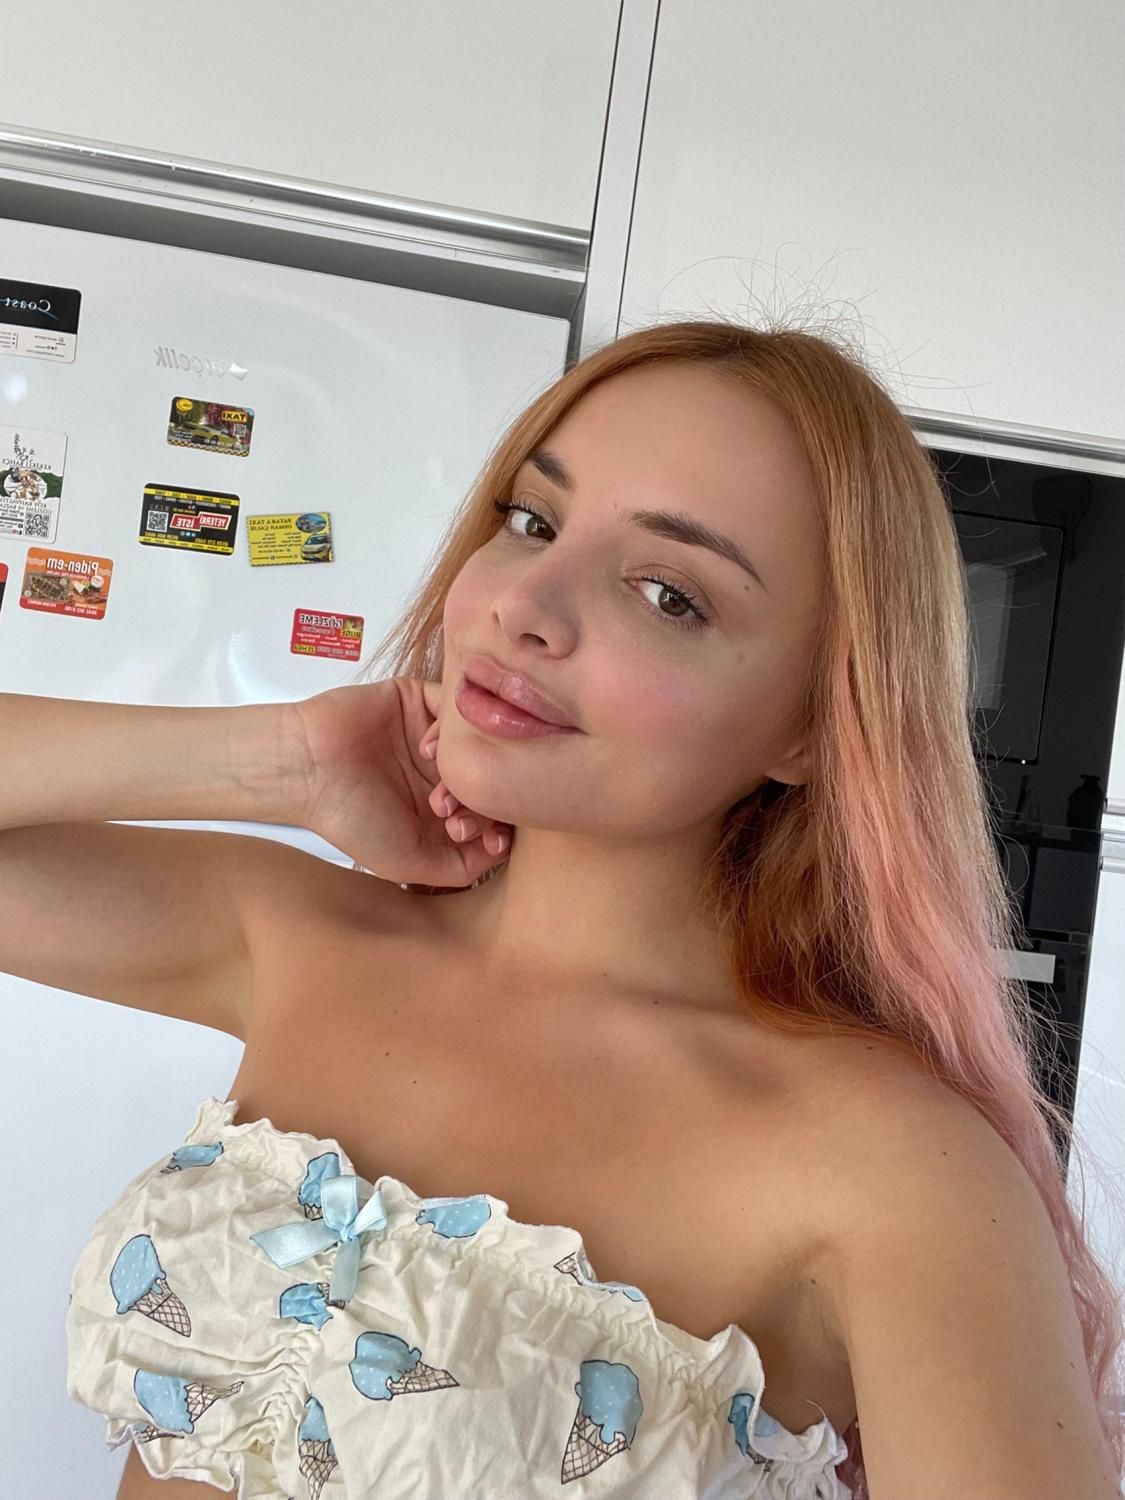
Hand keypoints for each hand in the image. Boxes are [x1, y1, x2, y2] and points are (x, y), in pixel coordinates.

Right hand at [290, 676, 513, 887]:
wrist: (308, 769)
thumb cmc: (349, 819)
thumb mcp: (408, 863)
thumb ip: (459, 866)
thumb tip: (502, 851)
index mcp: (441, 808)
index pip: (495, 810)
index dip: (495, 825)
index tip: (476, 838)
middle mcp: (442, 771)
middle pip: (491, 776)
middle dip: (480, 801)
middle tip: (449, 816)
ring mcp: (435, 735)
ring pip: (479, 743)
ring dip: (467, 767)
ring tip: (437, 791)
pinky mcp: (422, 700)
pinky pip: (459, 705)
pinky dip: (452, 728)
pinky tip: (426, 749)